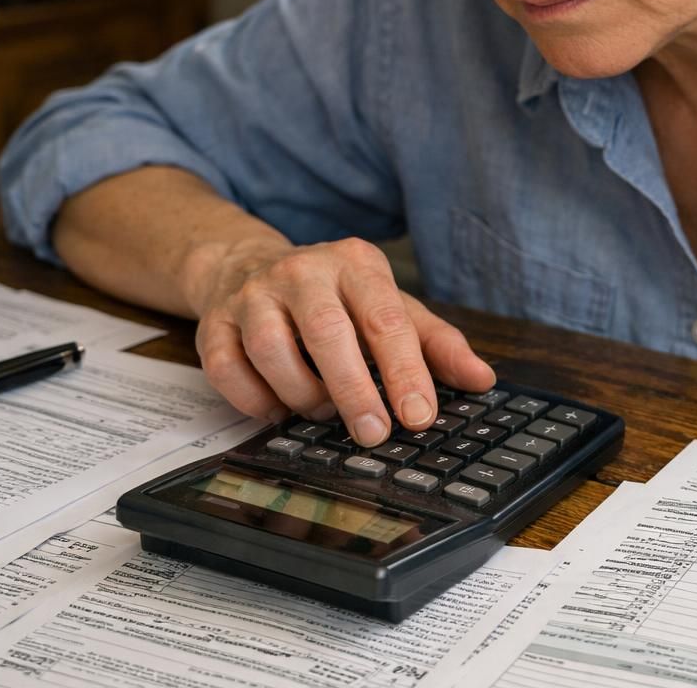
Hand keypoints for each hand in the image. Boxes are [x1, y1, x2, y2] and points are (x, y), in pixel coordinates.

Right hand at [185, 237, 494, 446]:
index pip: (385, 318)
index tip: (419, 415)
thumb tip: (482, 379)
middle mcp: (303, 271)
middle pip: (327, 331)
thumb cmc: (335, 297)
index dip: (404, 371)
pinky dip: (253, 400)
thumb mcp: (391, 307)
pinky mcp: (214, 322)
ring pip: (272, 349)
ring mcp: (253, 294)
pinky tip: (276, 410)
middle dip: (353, 389)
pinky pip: (226, 367)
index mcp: (356, 264)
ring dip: (301, 394)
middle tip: (373, 433)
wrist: (246, 266)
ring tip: (322, 412)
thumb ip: (437, 344)